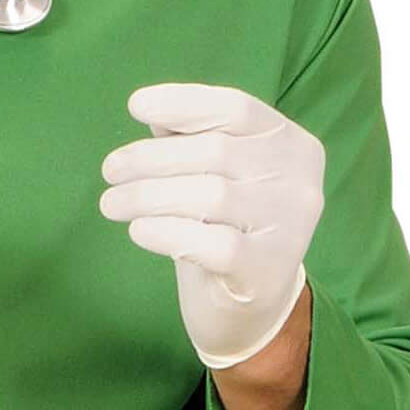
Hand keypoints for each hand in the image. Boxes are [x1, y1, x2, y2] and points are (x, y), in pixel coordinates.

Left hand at [98, 83, 325, 369]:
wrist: (252, 307)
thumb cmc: (225, 222)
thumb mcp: (215, 171)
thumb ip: (190, 135)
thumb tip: (150, 109)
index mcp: (291, 144)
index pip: (237, 108)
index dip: (184, 102)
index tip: (135, 107)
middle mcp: (299, 183)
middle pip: (215, 151)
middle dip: (150, 158)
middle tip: (109, 171)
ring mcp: (289, 229)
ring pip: (209, 195)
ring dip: (146, 195)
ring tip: (111, 203)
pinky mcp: (266, 272)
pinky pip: (210, 243)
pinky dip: (165, 231)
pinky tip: (138, 230)